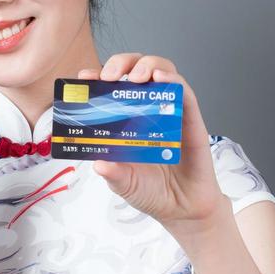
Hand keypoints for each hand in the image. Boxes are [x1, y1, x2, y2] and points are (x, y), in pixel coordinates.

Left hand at [76, 54, 228, 234]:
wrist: (183, 210)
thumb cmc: (152, 192)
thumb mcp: (124, 184)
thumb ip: (113, 174)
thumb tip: (99, 164)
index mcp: (125, 121)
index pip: (110, 89)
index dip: (96, 79)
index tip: (83, 79)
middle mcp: (146, 111)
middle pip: (134, 71)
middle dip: (121, 63)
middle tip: (110, 75)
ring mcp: (169, 112)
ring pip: (161, 72)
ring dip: (148, 65)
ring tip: (136, 77)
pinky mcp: (191, 120)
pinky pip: (184, 93)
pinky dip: (174, 81)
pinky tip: (163, 80)